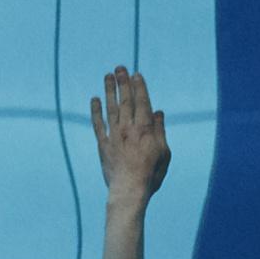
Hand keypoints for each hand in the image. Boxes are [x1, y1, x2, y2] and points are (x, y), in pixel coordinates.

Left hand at [93, 68, 169, 205]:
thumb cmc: (151, 174)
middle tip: (119, 68)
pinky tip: (95, 99)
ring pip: (111, 108)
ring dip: (109, 91)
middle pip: (125, 101)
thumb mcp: (164, 153)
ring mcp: (114, 136)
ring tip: (107, 76)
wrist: (129, 190)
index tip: (136, 74)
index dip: (139, 87)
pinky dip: (96, 111)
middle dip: (123, 83)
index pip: (142, 102)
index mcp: (145, 129)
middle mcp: (128, 128)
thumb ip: (160, 131)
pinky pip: (98, 124)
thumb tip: (158, 112)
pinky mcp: (103, 145)